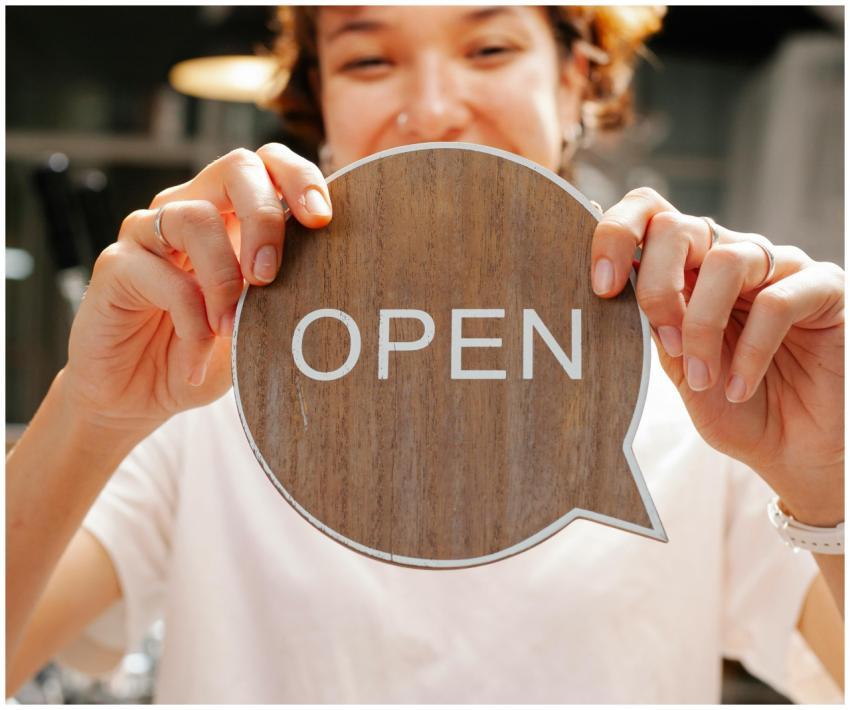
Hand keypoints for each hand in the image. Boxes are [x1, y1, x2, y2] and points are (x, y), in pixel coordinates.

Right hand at [64, 144, 332, 435]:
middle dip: (263, 217)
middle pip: (236, 168)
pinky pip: (159, 274)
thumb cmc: (209, 355)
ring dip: (223, 280)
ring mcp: (149, 233)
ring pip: (194, 218)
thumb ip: (290, 298)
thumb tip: (336, 288)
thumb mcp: (262, 328)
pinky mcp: (115, 266)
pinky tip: (196, 360)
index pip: (269, 166)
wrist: (141, 397)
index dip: (299, 178)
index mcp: (233, 217)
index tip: (322, 219)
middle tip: (269, 275)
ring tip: (230, 330)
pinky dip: (189, 321)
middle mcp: (191, 210)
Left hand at [592, 188, 843, 524]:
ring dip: (702, 325)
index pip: (649, 214)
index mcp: (689, 267)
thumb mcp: (679, 367)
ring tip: (702, 378)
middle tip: (665, 341)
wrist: (794, 449)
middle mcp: (731, 256)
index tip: (602, 288)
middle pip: (678, 226)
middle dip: (657, 286)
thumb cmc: (732, 404)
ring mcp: (779, 267)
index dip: (617, 235)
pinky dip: (750, 351)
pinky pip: (777, 301)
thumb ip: (653, 325)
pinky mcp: (824, 288)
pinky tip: (740, 387)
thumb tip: (615, 287)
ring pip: (726, 259)